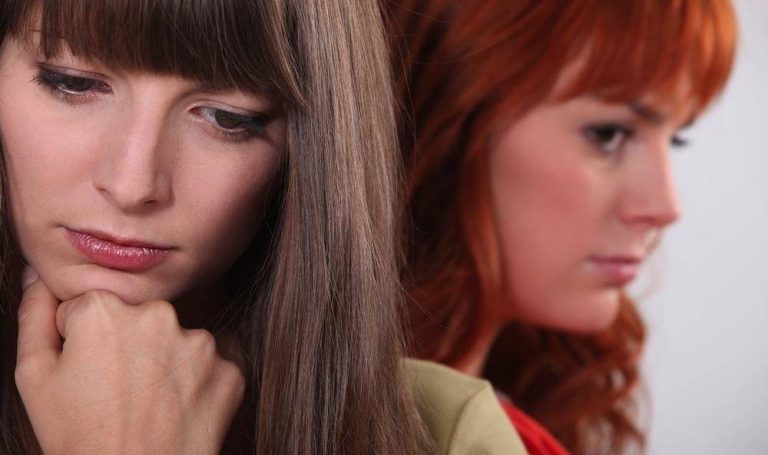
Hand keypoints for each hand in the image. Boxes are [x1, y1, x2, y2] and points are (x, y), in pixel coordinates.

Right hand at [14, 269, 244, 454]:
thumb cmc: (80, 437)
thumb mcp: (34, 377)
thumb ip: (34, 314)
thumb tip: (38, 275)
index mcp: (106, 310)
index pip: (91, 308)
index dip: (83, 341)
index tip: (87, 373)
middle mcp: (160, 315)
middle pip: (139, 319)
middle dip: (128, 345)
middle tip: (117, 392)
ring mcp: (202, 342)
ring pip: (177, 340)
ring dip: (165, 363)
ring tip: (148, 404)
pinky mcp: (231, 369)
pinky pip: (211, 365)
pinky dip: (197, 383)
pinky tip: (178, 410)